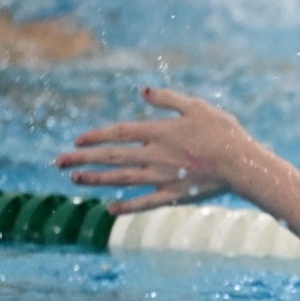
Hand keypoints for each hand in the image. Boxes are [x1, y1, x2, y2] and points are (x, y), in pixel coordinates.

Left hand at [55, 87, 254, 213]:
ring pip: (121, 179)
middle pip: (111, 157)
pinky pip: (144, 203)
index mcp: (158, 132)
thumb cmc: (223, 132)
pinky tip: (109, 208)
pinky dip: (126, 207)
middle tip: (59, 162)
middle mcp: (154, 156)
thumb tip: (142, 92)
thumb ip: (168, 99)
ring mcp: (161, 178)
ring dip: (96, 179)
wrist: (241, 165)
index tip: (77, 140)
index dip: (95, 136)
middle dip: (83, 159)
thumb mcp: (196, 107)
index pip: (118, 133)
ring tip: (75, 179)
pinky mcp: (173, 196)